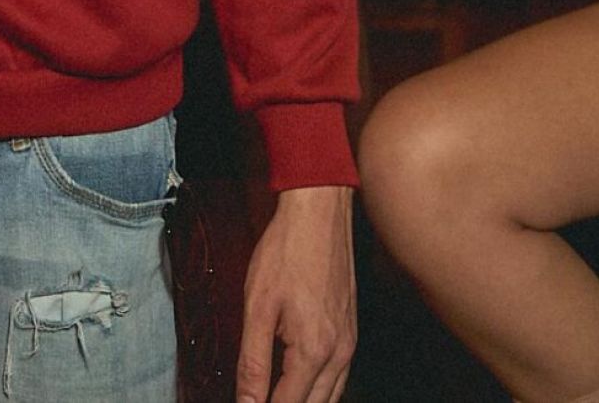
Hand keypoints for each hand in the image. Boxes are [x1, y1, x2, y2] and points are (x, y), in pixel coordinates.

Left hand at [236, 184, 354, 402]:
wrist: (318, 213)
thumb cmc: (286, 251)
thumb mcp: (258, 305)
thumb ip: (252, 361)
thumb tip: (247, 401)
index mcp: (313, 351)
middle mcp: (338, 354)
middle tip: (259, 400)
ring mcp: (349, 343)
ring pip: (331, 397)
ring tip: (279, 396)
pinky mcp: (351, 331)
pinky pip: (340, 378)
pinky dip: (322, 390)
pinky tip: (304, 384)